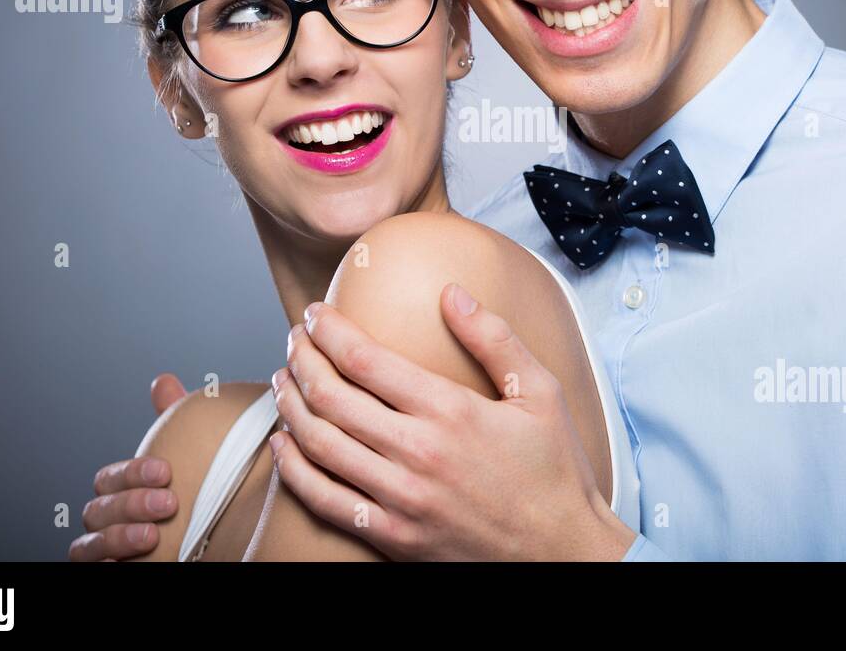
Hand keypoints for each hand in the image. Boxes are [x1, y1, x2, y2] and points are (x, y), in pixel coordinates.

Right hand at [66, 373, 185, 560]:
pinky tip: (124, 562)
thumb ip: (173, 425)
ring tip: (152, 536)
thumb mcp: (190, 460)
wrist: (213, 549)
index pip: (109, 479)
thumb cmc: (195, 501)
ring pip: (87, 544)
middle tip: (169, 503)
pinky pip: (87, 570)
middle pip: (96, 510)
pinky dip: (104, 563)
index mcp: (121, 493)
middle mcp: (106, 523)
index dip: (133, 473)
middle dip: (130, 504)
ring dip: (117, 537)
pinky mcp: (109, 570)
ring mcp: (104, 552)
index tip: (165, 471)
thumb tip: (163, 382)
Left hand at [268, 285, 635, 560]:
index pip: (364, 359)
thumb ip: (494, 339)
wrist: (561, 552)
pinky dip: (293, 469)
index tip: (313, 313)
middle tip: (294, 341)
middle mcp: (418, 453)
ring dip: (290, 407)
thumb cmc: (554, 470)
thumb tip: (451, 293)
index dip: (328, 330)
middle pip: (330, 397)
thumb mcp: (540, 393)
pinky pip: (324, 500)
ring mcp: (401, 499)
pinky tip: (283, 444)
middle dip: (301, 360)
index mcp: (450, 411)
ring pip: (318, 445)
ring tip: (284, 381)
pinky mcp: (393, 535)